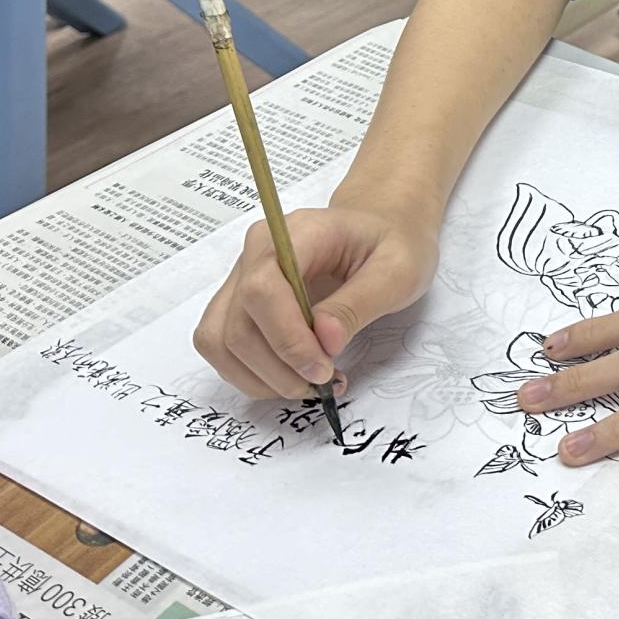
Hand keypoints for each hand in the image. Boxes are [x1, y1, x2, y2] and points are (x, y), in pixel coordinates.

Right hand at [193, 196, 437, 400]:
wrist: (377, 233)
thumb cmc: (391, 246)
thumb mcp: (397, 271)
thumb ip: (359, 304)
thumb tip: (324, 342)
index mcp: (297, 233)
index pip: (263, 289)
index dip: (287, 339)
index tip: (324, 369)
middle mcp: (257, 252)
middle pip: (238, 323)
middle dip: (279, 368)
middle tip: (324, 384)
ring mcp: (242, 276)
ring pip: (221, 340)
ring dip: (261, 377)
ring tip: (309, 385)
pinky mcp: (238, 302)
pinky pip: (223, 346)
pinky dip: (251, 374)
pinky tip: (290, 377)